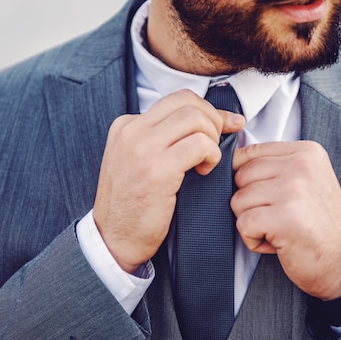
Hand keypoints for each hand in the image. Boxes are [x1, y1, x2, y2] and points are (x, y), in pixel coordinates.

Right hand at [93, 90, 245, 272]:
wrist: (113, 239)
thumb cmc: (134, 205)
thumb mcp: (141, 161)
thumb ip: (167, 138)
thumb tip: (221, 120)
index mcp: (126, 125)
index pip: (177, 100)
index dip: (209, 110)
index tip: (227, 125)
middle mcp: (131, 131)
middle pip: (188, 102)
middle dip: (213, 120)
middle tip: (214, 147)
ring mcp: (142, 149)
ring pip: (195, 118)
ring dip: (212, 139)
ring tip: (206, 162)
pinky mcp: (156, 170)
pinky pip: (199, 145)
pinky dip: (211, 156)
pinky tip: (203, 172)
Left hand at [231, 140, 340, 299]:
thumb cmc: (319, 226)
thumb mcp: (306, 182)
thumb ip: (276, 167)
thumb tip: (230, 164)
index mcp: (306, 152)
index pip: (250, 152)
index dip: (244, 178)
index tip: (263, 198)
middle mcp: (301, 165)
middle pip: (241, 176)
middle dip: (249, 203)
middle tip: (276, 218)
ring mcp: (293, 190)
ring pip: (238, 200)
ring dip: (252, 222)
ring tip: (279, 230)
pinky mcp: (284, 217)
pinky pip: (243, 223)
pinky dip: (253, 240)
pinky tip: (277, 243)